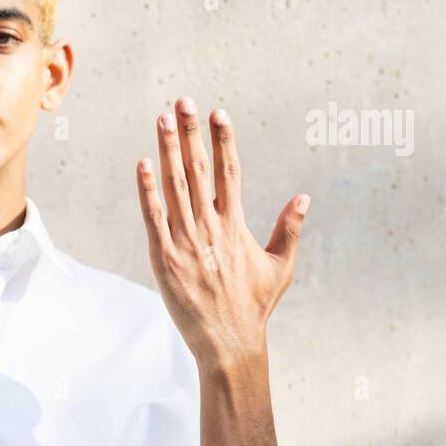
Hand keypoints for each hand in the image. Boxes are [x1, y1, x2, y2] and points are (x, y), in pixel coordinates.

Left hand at [134, 96, 309, 371]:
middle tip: (183, 101)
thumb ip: (290, 230)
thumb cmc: (254, 308)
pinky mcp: (163, 259)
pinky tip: (142, 164)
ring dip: (167, 151)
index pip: (229, 171)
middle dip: (189, 133)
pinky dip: (147, 191)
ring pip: (174, 186)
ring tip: (161, 119)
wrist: (229, 343)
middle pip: (199, 170)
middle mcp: (211, 227)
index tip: (218, 112)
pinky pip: (153, 218)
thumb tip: (304, 198)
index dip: (223, 140)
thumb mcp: (281, 267)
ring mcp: (186, 242)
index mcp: (236, 225)